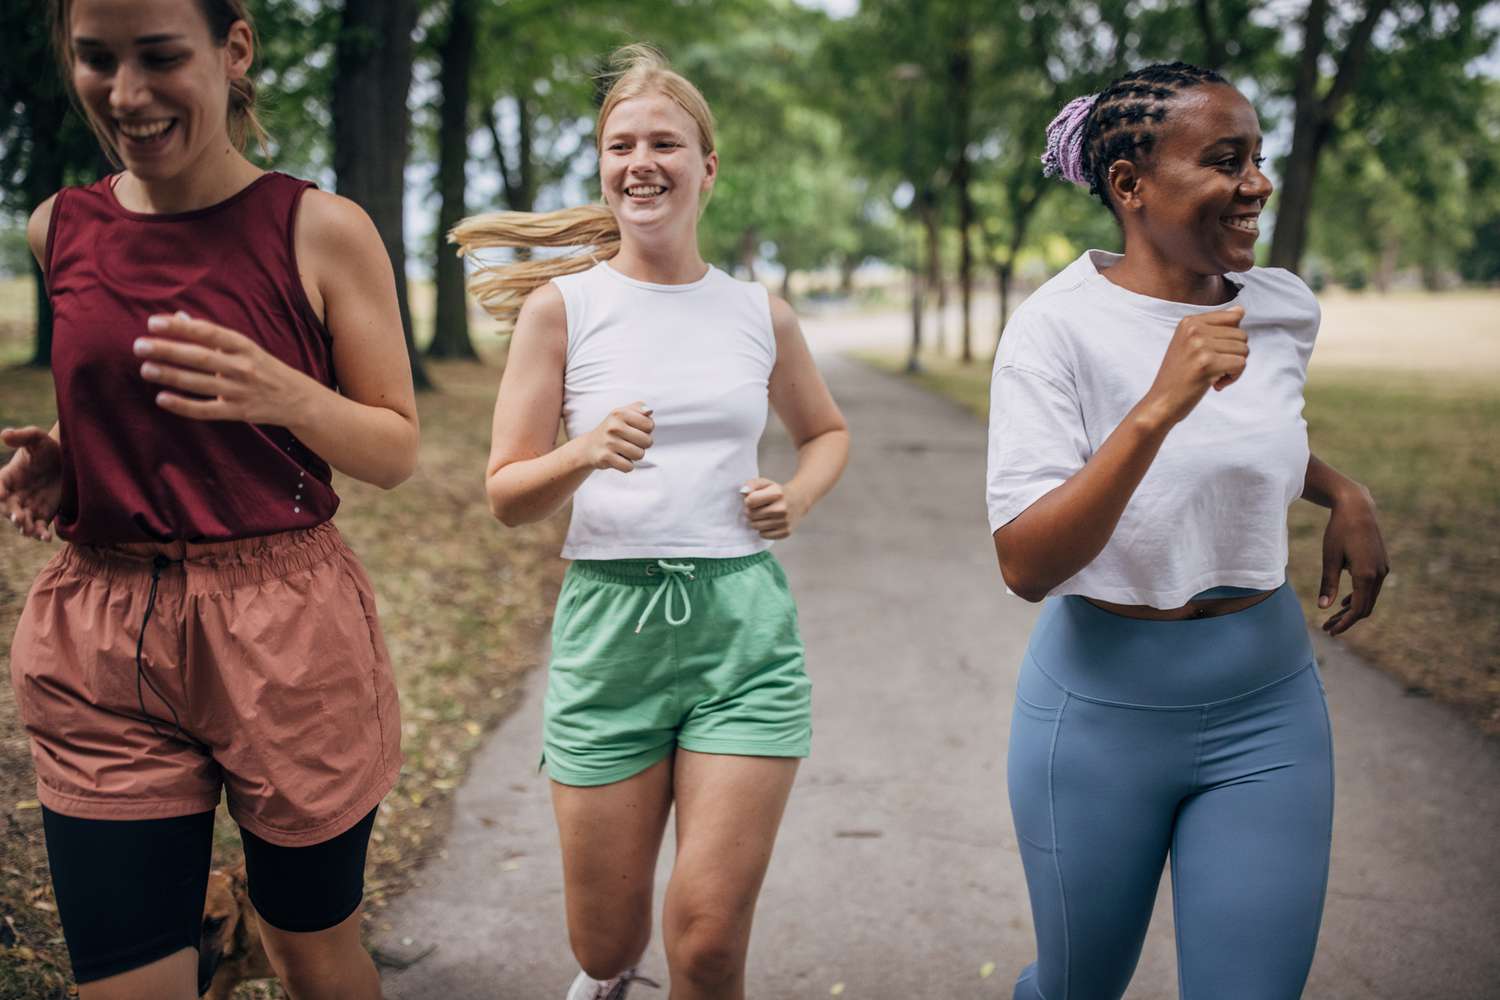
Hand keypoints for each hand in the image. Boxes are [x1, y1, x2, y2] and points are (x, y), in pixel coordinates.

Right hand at [0, 427, 62, 541]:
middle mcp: (15, 494)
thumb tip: (4, 434)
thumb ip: (22, 436)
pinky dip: (40, 534)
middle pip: (7, 508)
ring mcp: (28, 506)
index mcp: (8, 477)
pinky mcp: (43, 515)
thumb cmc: (49, 448)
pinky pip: (39, 527)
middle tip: (18, 516)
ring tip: (30, 530)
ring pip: (21, 521)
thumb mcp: (36, 438)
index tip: (1, 495)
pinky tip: (46, 538)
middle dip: (11, 513)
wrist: (68, 461)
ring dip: (24, 526)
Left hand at [135, 312, 317, 426]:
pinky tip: (162, 398)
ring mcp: (240, 391)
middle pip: (200, 357)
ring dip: (170, 376)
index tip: (153, 323)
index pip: (208, 332)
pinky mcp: (238, 412)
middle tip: (139, 346)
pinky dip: (183, 405)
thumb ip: (210, 335)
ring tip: (145, 369)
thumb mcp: (243, 348)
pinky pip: (206, 410)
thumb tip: (177, 317)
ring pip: (200, 383)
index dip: (180, 327)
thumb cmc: (264, 368)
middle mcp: (242, 367)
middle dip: (168, 350)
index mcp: (244, 346)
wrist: (298, 399)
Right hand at [582, 402, 653, 471]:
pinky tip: (618, 459)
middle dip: (643, 445)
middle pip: (647, 441)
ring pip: (639, 455)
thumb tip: (649, 411)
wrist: (589, 446)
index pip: (649, 425)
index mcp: (620, 413)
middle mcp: (614, 427)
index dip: (647, 430)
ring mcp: (609, 442)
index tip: (636, 430)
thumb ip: (639, 408)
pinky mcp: (605, 457)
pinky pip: (629, 467)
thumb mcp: (624, 413)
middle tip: (631, 442)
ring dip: (635, 455)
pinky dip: (626, 466)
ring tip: (624, 450)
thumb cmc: (613, 429)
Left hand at [742, 477, 806, 539]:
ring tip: (762, 516)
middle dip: (750, 512)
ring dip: (755, 521)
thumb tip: (743, 492)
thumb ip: (751, 484)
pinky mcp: (786, 532)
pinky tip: (769, 523)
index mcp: (777, 493)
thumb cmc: (777, 492)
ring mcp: (785, 521)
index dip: (748, 501)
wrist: (798, 501)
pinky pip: (764, 535)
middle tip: (757, 509)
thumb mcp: (765, 483)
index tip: (752, 500)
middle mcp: (782, 508)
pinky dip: (763, 530)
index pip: (750, 501)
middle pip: (751, 515)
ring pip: (756, 526)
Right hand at [1142, 306, 1248, 426]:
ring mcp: (1199, 345)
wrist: (1161, 402)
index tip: (1214, 353)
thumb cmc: (1178, 376)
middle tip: (1213, 369)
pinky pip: (1241, 364)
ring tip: (1213, 376)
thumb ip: (1215, 327)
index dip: (1231, 339)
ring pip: (1243, 350)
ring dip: (1233, 368)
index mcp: (1189, 322)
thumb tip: (1240, 310)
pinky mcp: (1207, 363)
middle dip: (1233, 355)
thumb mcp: (1191, 344)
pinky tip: (1215, 384)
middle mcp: (1194, 329)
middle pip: (1241, 335)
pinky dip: (1233, 377)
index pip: (1234, 317)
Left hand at [1317, 484, 1388, 634]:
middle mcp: (1379, 574)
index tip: (1330, 630)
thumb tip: (1323, 607)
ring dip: (1352, 610)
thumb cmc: (1339, 531)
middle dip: (1346, 620)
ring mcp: (1383, 569)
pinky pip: (1372, 588)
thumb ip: (1328, 584)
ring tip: (1332, 618)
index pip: (1358, 609)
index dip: (1344, 622)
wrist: (1357, 508)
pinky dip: (1359, 597)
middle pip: (1365, 607)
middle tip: (1327, 628)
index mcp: (1366, 575)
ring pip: (1369, 598)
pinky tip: (1344, 602)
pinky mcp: (1382, 563)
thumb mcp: (1329, 558)